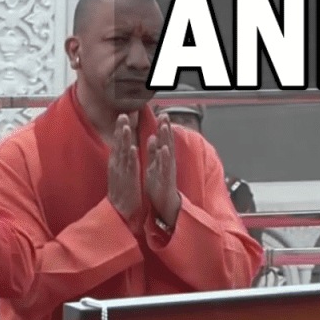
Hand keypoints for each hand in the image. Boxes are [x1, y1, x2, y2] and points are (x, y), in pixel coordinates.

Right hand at [106, 114, 143, 230]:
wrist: (119, 213)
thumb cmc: (122, 195)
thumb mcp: (120, 175)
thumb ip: (121, 163)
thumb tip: (122, 152)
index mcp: (116, 165)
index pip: (118, 144)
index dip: (120, 131)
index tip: (122, 118)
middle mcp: (116, 167)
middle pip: (118, 145)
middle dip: (120, 130)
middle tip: (122, 115)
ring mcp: (121, 173)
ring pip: (122, 153)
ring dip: (124, 139)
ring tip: (125, 126)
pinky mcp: (127, 181)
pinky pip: (128, 167)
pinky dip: (129, 157)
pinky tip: (131, 148)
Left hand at [144, 112, 180, 226]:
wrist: (165, 204)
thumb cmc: (159, 185)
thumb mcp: (154, 166)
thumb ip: (154, 152)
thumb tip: (153, 137)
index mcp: (161, 159)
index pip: (162, 140)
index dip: (161, 127)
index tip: (160, 114)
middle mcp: (166, 162)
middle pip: (166, 142)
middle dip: (165, 128)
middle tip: (164, 114)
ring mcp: (166, 170)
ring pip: (167, 152)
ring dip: (166, 139)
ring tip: (165, 126)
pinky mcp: (166, 179)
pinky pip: (164, 167)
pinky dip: (164, 157)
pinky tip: (164, 148)